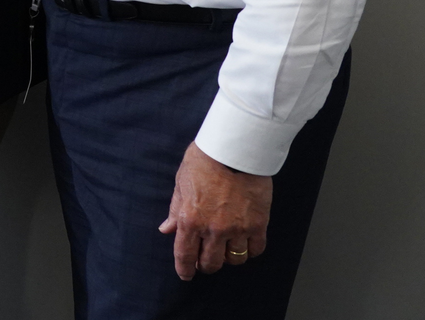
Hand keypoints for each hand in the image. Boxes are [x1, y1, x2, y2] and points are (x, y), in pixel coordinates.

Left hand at [159, 142, 272, 279]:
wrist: (234, 150)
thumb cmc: (203, 162)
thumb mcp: (181, 184)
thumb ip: (175, 210)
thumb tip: (166, 229)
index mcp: (189, 220)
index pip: (185, 254)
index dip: (185, 269)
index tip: (186, 275)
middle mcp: (213, 229)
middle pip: (211, 263)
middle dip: (207, 265)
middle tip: (207, 260)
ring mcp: (237, 229)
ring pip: (235, 260)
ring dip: (229, 258)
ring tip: (227, 248)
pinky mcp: (258, 224)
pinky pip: (256, 250)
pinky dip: (250, 250)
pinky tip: (246, 243)